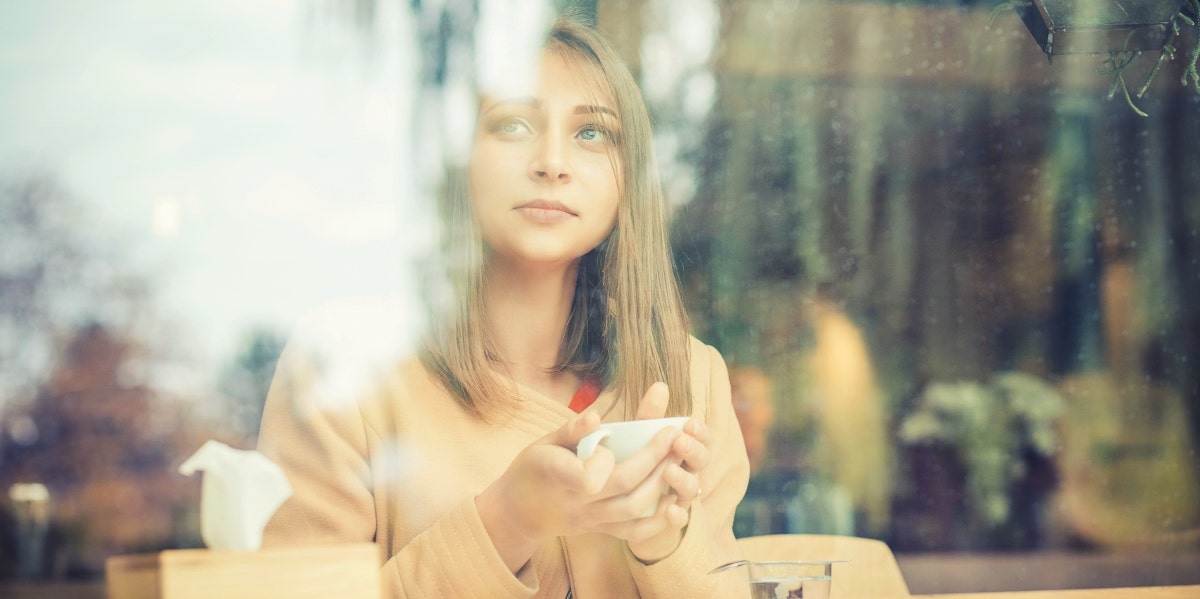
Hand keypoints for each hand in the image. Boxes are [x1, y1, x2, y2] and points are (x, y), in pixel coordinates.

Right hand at [476, 406, 681, 572]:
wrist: (520, 511)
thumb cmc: (533, 468)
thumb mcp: (544, 442)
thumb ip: (572, 430)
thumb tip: (596, 416)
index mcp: (558, 476)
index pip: (588, 476)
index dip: (604, 459)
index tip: (611, 435)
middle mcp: (577, 503)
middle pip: (624, 487)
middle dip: (655, 459)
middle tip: (674, 435)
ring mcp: (592, 520)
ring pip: (634, 510)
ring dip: (663, 483)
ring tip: (679, 457)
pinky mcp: (602, 531)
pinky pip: (635, 532)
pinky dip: (660, 518)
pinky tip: (674, 497)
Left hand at [625, 383, 710, 562]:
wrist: (612, 497)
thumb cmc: (630, 457)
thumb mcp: (638, 435)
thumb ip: (649, 414)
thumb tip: (660, 386)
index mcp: (684, 448)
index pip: (701, 438)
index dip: (700, 432)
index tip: (690, 424)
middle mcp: (687, 471)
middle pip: (701, 461)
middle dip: (693, 450)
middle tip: (680, 441)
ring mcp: (679, 496)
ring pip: (691, 490)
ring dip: (684, 480)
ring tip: (669, 471)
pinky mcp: (667, 520)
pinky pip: (677, 520)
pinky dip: (676, 516)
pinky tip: (669, 508)